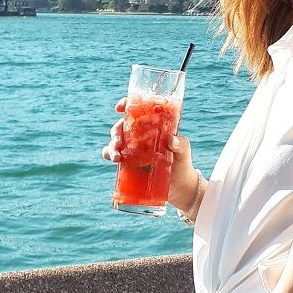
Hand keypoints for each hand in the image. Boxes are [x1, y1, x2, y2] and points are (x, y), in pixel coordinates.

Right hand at [100, 97, 198, 211]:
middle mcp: (141, 136)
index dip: (127, 105)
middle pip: (122, 126)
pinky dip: (109, 154)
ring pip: (116, 140)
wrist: (180, 186)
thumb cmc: (183, 164)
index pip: (138, 111)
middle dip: (116, 131)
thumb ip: (181, 144)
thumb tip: (171, 140)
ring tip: (116, 157)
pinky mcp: (129, 162)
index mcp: (153, 127)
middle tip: (119, 142)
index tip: (119, 108)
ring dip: (111, 145)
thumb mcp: (184, 152)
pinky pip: (113, 154)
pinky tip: (114, 159)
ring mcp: (133, 149)